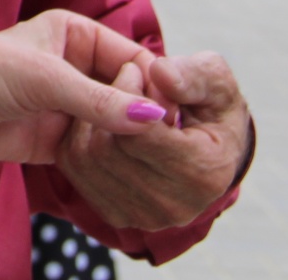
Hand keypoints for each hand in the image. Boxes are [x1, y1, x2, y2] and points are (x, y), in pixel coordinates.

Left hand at [0, 10, 173, 162]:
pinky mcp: (57, 140)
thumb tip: (153, 117)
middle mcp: (76, 67)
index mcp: (75, 34)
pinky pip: (96, 153)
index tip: (176, 113)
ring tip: (141, 158)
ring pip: (116, 126)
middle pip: (129, 94)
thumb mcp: (44, 79)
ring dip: (126, 142)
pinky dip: (108, 162)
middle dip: (143, 116)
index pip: (133, 57)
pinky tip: (121, 171)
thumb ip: (99, 100)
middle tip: (163, 142)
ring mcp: (68, 105)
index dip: (155, 83)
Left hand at [60, 50, 252, 229]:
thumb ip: (191, 73)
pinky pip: (75, 169)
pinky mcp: (116, 214)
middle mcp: (176, 206)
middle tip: (120, 82)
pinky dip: (77, 138)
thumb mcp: (212, 76)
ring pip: (85, 157)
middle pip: (108, 147)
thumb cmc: (207, 100)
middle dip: (105, 102)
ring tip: (112, 101)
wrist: (203, 141)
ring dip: (88, 118)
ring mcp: (144, 216)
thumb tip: (160, 74)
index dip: (128, 93)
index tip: (134, 70)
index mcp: (206, 172)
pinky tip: (98, 122)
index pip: (139, 132)